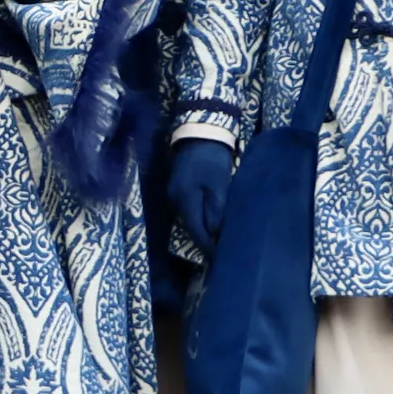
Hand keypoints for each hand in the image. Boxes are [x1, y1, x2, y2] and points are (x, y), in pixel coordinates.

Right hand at [166, 139, 236, 257]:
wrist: (199, 133)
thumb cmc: (213, 159)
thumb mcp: (219, 184)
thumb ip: (216, 209)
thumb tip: (215, 233)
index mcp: (185, 199)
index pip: (195, 230)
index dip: (206, 246)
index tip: (218, 260)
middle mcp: (175, 199)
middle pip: (189, 227)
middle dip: (203, 242)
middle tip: (218, 255)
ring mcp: (173, 194)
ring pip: (188, 219)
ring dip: (200, 231)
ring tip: (215, 242)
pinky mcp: (177, 188)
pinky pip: (187, 210)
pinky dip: (198, 219)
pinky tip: (208, 224)